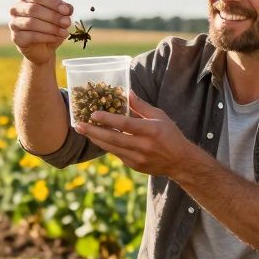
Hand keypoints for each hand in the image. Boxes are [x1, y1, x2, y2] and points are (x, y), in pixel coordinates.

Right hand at [8, 0, 71, 64]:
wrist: (42, 48)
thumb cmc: (49, 27)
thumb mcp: (59, 16)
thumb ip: (64, 10)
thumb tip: (68, 9)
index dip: (53, 2)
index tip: (67, 11)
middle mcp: (16, 8)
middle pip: (34, 9)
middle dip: (53, 16)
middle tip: (67, 23)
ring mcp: (14, 23)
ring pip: (32, 23)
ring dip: (51, 27)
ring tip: (64, 32)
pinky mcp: (16, 38)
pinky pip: (31, 36)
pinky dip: (46, 37)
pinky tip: (56, 38)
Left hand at [73, 91, 201, 177]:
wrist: (180, 162)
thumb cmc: (170, 135)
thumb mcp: (159, 116)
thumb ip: (141, 106)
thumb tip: (126, 92)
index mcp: (151, 131)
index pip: (125, 124)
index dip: (108, 119)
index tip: (93, 114)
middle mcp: (143, 146)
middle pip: (113, 138)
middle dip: (93, 131)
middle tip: (78, 124)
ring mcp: (138, 158)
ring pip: (111, 148)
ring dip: (95, 139)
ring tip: (82, 130)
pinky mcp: (134, 166)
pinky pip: (116, 154)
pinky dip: (106, 145)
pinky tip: (96, 137)